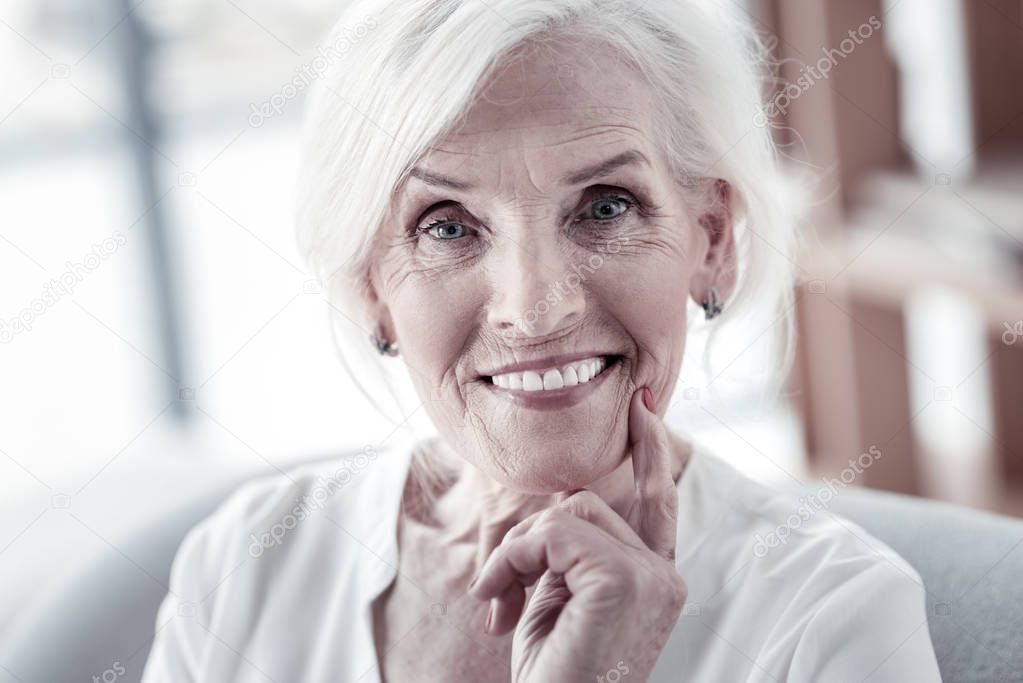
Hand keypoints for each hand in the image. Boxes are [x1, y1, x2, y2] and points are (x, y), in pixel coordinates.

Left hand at [467, 387, 686, 682]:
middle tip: (499, 588)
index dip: (650, 452)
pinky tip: (499, 600)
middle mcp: (663, 576)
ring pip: (568, 510)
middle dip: (531, 534)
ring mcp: (649, 577)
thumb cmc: (554, 674)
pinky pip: (552, 532)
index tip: (643, 408)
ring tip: (498, 600)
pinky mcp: (622, 578)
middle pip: (588, 501)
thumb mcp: (559, 601)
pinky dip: (514, 559)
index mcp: (654, 579)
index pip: (658, 501)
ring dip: (517, 550)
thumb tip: (563, 500)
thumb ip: (571, 550)